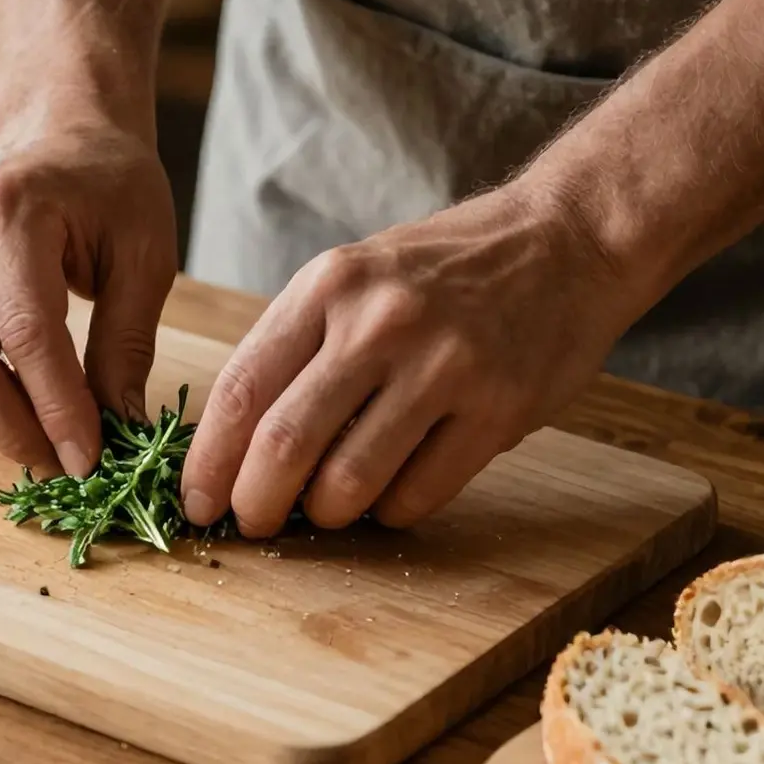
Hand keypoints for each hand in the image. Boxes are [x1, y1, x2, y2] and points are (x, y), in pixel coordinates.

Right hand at [0, 113, 178, 477]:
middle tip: (63, 467)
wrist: (57, 127)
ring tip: (45, 445)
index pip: (28, 335)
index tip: (91, 460)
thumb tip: (120, 428)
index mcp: (11, 211)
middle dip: (15, 431)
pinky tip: (18, 412)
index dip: (58, 409)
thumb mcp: (145, 253)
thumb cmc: (111, 183)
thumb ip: (128, 342)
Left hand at [180, 185, 643, 535]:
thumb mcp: (355, 276)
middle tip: (254, 523)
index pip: (240, 390)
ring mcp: (443, 366)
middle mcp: (379, 323)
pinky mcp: (497, 408)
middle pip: (284, 444)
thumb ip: (297, 347)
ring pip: (348, 481)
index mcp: (328, 286)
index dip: (207, 462)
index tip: (197, 501)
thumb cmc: (445, 270)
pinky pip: (418, 494)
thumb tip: (232, 444)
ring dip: (327, 513)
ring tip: (329, 507)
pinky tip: (393, 492)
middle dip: (256, 503)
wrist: (566, 239)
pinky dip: (391, 511)